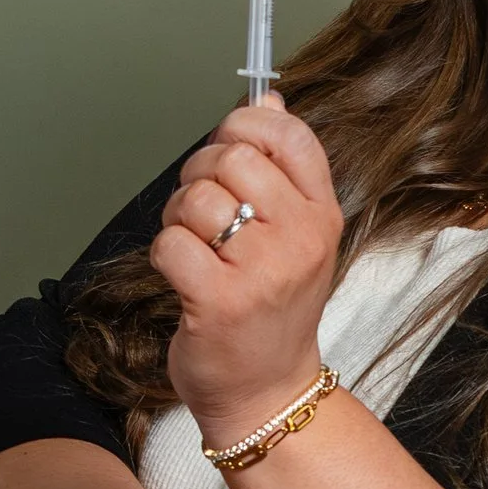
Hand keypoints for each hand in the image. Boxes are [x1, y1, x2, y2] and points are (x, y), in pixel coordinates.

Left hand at [151, 96, 343, 444]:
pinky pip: (171, 244)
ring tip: (195, 247)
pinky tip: (185, 277)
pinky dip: (164, 256)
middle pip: (232, 158)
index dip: (245, 124)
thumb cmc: (273, 310)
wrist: (268, 390)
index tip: (228, 146)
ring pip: (196, 199)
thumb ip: (282, 167)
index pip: (290, 135)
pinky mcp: (221, 302)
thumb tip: (268, 98)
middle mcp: (301, 238)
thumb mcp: (296, 235)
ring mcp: (264, 271)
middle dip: (199, 175)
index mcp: (323, 214)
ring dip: (178, 219)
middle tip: (202, 212)